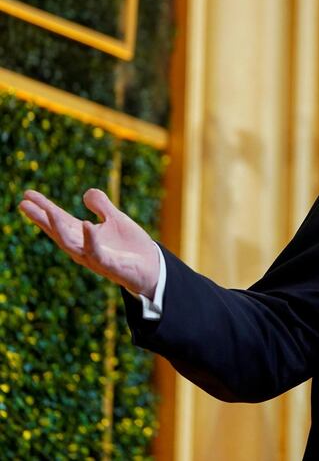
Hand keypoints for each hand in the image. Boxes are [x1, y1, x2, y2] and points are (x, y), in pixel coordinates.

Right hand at [18, 188, 159, 298]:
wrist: (152, 267)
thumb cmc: (131, 246)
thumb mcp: (116, 219)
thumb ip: (102, 206)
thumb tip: (86, 193)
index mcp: (83, 236)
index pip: (60, 220)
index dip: (44, 208)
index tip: (27, 194)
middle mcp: (83, 248)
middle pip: (58, 232)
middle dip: (42, 218)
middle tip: (23, 203)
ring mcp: (95, 258)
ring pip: (71, 244)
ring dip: (59, 228)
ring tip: (49, 211)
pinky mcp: (110, 266)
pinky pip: (97, 253)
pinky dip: (91, 239)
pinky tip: (87, 224)